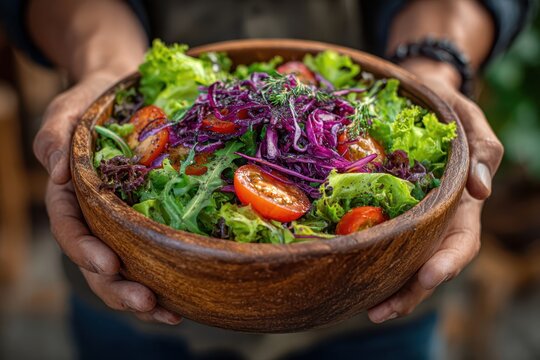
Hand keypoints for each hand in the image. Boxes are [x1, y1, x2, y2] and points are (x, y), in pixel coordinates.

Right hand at [35, 71, 181, 324]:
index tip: (109, 264)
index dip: (85, 250)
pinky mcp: (146, 221)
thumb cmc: (93, 100)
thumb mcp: (69, 109)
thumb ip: (55, 135)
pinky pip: (151, 253)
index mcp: (70, 194)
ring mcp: (120, 221)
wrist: (124, 90)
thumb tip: (57, 172)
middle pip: (96, 260)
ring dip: (141, 295)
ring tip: (167, 313)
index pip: (71, 228)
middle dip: (117, 287)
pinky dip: (164, 278)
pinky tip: (183, 300)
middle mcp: (93, 215)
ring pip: (123, 268)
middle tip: (145, 302)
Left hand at [367, 59, 503, 322]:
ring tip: (363, 307)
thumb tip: (482, 190)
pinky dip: (368, 257)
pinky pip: (380, 237)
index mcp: (460, 202)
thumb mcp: (471, 120)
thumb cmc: (447, 109)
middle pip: (426, 264)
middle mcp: (435, 218)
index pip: (460, 242)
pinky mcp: (385, 209)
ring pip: (401, 259)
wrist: (419, 98)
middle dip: (407, 291)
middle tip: (378, 311)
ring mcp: (409, 217)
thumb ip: (484, 150)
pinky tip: (347, 273)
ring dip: (385, 286)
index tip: (426, 277)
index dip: (446, 263)